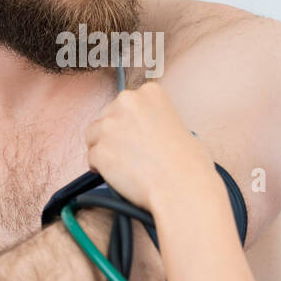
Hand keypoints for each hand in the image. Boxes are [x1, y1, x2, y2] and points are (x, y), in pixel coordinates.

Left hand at [84, 81, 215, 212]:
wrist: (181, 187)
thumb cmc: (187, 163)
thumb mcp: (179, 124)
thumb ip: (156, 119)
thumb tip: (144, 130)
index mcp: (149, 92)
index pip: (126, 103)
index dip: (130, 122)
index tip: (137, 134)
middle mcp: (126, 102)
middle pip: (107, 116)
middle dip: (114, 134)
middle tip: (131, 152)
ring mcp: (110, 126)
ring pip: (94, 136)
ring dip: (105, 149)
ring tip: (125, 165)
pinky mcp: (99, 149)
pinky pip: (92, 157)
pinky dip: (101, 168)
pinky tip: (119, 176)